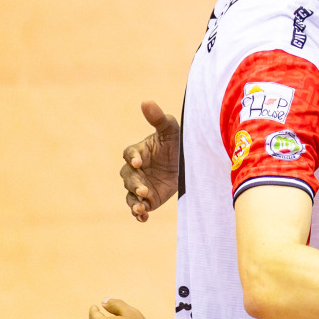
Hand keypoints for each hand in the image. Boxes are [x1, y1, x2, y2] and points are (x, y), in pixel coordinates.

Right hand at [121, 101, 180, 221]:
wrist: (190, 164)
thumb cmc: (177, 143)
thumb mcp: (171, 130)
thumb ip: (158, 119)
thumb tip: (146, 101)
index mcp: (137, 152)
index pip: (129, 155)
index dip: (133, 158)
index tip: (139, 162)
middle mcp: (135, 170)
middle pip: (128, 178)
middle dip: (134, 184)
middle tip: (144, 190)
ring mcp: (141, 186)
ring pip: (130, 195)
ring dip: (134, 202)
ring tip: (140, 208)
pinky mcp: (149, 199)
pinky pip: (139, 208)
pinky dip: (139, 214)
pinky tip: (143, 217)